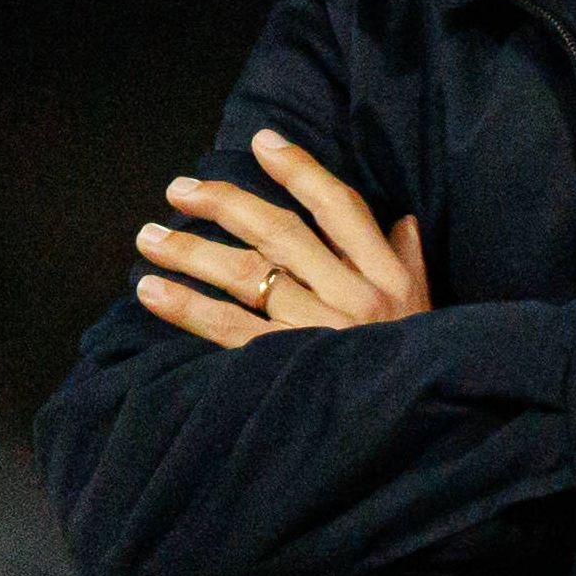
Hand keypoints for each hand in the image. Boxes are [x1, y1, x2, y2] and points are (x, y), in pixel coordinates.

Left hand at [137, 133, 428, 350]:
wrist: (420, 434)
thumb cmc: (416, 365)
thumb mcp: (426, 310)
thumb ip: (410, 260)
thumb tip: (401, 220)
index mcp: (387, 276)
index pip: (338, 206)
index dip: (298, 169)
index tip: (260, 141)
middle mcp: (352, 296)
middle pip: (279, 233)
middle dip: (224, 203)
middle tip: (179, 189)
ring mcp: (318, 330)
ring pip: (245, 275)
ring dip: (190, 251)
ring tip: (148, 238)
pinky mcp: (287, 365)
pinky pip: (227, 328)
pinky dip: (186, 307)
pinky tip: (152, 291)